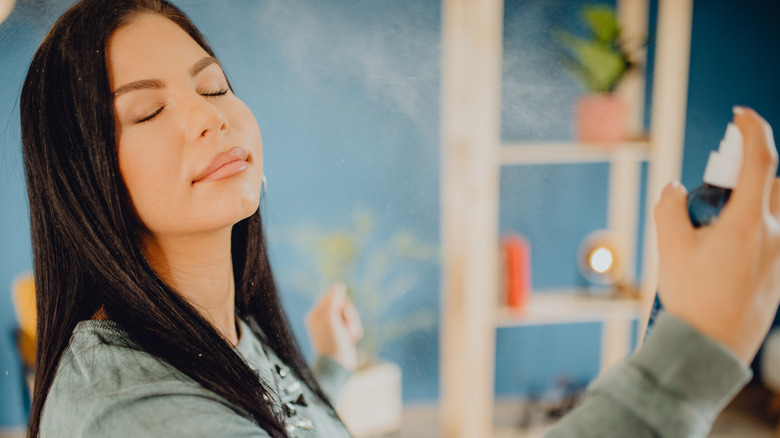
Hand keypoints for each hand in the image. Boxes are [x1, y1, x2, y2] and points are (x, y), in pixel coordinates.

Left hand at [305, 282, 363, 370]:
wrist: (338, 367)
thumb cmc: (333, 344)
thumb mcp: (331, 320)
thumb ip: (334, 302)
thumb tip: (338, 285)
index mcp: (315, 315)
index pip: (331, 296)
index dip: (341, 302)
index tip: (343, 312)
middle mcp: (322, 320)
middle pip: (342, 304)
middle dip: (349, 314)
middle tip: (347, 323)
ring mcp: (333, 328)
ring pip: (350, 315)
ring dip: (353, 324)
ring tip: (350, 335)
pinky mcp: (342, 334)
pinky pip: (352, 325)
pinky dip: (354, 331)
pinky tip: (351, 340)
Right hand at [655, 107, 779, 363]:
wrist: (709, 347)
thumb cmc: (691, 298)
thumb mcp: (670, 248)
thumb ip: (669, 208)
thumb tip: (674, 188)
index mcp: (747, 224)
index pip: (760, 160)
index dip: (752, 129)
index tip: (739, 115)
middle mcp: (774, 235)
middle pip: (773, 184)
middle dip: (747, 173)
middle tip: (716, 185)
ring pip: (775, 211)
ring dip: (751, 203)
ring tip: (717, 226)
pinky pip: (773, 237)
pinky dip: (753, 229)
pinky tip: (723, 255)